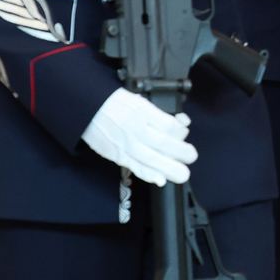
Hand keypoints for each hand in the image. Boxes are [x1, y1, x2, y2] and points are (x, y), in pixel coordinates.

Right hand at [81, 88, 197, 186]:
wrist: (87, 108)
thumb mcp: (139, 100)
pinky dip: (147, 174)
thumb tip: (181, 122)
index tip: (184, 134)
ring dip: (168, 168)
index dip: (180, 132)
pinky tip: (159, 180)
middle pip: (163, 143)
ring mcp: (125, 143)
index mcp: (142, 111)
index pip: (168, 125)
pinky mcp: (116, 155)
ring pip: (150, 158)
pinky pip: (134, 166)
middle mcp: (135, 128)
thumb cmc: (115, 103)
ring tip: (182, 174)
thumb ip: (159, 113)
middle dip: (181, 152)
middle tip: (192, 157)